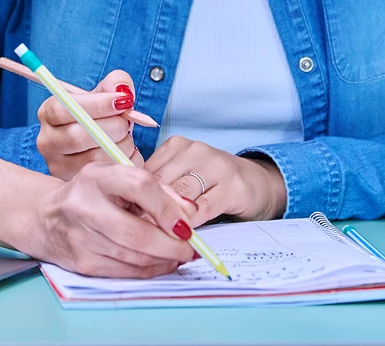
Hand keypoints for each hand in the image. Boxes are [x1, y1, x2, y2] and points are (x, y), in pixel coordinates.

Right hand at [25, 162, 196, 277]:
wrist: (46, 217)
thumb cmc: (90, 194)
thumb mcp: (115, 178)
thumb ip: (153, 189)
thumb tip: (188, 212)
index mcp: (95, 177)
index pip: (139, 185)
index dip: (168, 206)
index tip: (186, 222)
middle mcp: (84, 206)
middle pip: (137, 233)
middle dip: (171, 245)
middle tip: (191, 247)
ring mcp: (81, 238)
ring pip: (135, 257)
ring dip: (165, 260)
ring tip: (179, 254)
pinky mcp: (83, 263)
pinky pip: (127, 272)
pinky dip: (150, 270)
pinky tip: (160, 262)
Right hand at [36, 69, 142, 179]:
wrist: (95, 145)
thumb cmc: (99, 116)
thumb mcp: (103, 94)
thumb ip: (115, 83)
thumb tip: (122, 91)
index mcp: (48, 113)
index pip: (64, 108)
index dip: (96, 105)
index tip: (122, 102)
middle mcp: (47, 141)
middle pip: (77, 137)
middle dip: (111, 128)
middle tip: (127, 123)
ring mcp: (58, 166)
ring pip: (94, 159)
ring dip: (121, 146)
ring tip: (127, 138)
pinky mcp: (74, 184)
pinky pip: (107, 176)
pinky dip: (124, 163)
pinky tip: (126, 153)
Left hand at [143, 136, 286, 225]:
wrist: (257, 183)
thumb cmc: (211, 184)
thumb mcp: (183, 178)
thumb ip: (161, 188)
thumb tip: (130, 210)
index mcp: (176, 146)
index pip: (146, 172)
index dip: (135, 198)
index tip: (127, 219)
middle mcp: (195, 150)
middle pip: (161, 183)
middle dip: (148, 210)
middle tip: (138, 233)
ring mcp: (216, 165)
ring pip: (180, 195)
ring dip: (167, 219)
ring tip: (157, 238)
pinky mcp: (233, 186)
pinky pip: (204, 208)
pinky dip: (190, 224)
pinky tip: (184, 237)